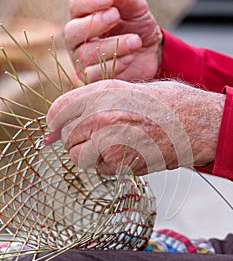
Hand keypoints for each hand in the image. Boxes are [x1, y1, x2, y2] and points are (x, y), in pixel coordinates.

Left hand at [47, 80, 223, 175]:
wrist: (196, 123)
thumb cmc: (164, 104)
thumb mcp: (126, 90)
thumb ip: (93, 103)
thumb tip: (64, 121)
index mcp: (101, 92)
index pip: (57, 112)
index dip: (54, 123)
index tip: (57, 129)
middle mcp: (101, 116)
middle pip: (66, 137)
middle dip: (75, 140)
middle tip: (92, 138)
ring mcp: (110, 141)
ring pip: (78, 157)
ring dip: (88, 155)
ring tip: (107, 147)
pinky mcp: (121, 164)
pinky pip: (98, 169)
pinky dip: (105, 166)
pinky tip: (122, 154)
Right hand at [65, 0, 162, 82]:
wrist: (151, 55)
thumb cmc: (139, 28)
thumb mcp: (136, 9)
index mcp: (84, 17)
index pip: (76, 6)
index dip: (89, 2)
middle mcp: (78, 40)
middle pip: (72, 32)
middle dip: (95, 24)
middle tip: (116, 16)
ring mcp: (83, 62)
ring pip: (85, 55)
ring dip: (112, 46)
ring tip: (135, 41)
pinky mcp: (93, 80)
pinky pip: (95, 75)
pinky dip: (114, 65)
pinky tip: (130, 57)